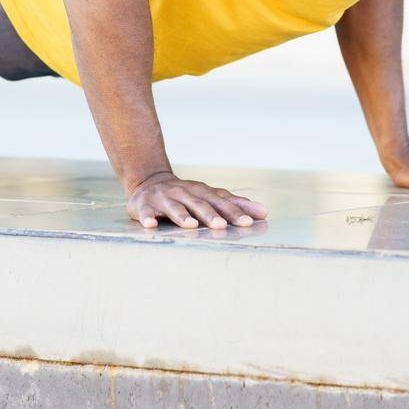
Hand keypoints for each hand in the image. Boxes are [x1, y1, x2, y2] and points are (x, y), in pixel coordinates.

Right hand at [126, 171, 268, 229]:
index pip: (221, 202)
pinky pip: (145, 212)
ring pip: (174, 207)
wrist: (149, 182)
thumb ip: (235, 204)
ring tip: (191, 226)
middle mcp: (184, 193)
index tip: (249, 222)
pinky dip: (147, 218)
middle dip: (210, 215)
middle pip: (199, 204)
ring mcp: (164, 198)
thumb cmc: (187, 195)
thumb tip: (264, 212)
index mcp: (202, 192)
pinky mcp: (144, 205)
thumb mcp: (210, 196)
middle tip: (221, 226)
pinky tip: (151, 225)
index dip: (234, 212)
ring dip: (182, 216)